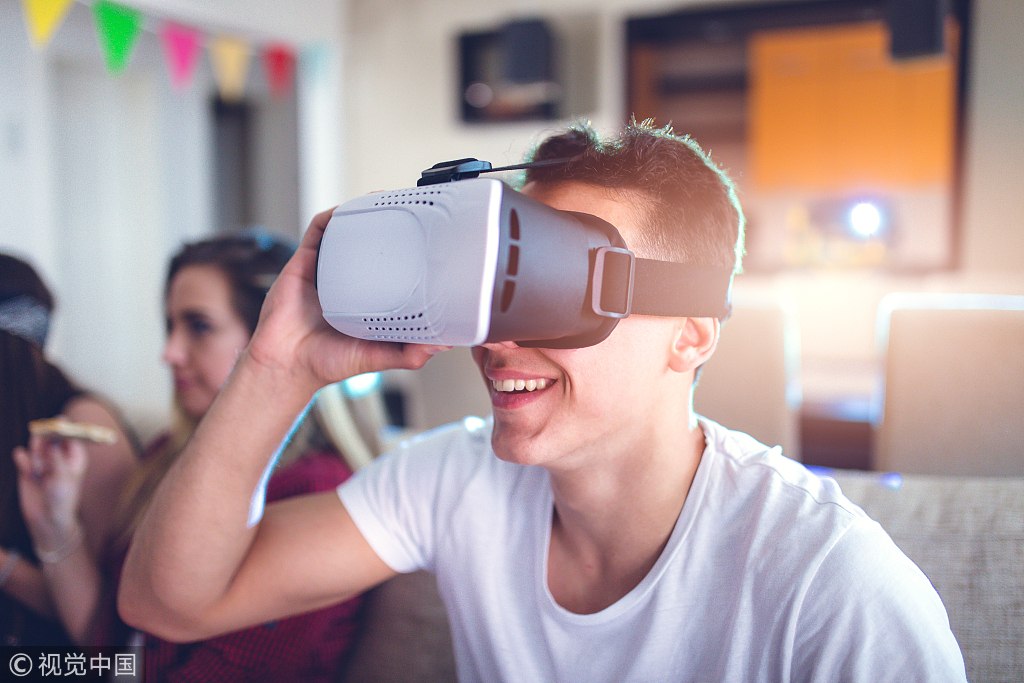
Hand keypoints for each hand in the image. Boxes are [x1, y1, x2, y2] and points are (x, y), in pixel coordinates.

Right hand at [12, 433, 87, 547]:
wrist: (48, 520)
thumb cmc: (63, 499)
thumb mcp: (63, 478)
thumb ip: (57, 459)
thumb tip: (53, 441)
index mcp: (74, 457)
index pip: (71, 437)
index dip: (66, 428)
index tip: (59, 420)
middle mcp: (58, 457)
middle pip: (51, 438)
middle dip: (46, 436)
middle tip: (42, 433)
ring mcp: (43, 463)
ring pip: (36, 447)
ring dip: (35, 450)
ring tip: (36, 462)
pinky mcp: (28, 471)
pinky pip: (23, 459)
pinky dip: (22, 459)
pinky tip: (24, 464)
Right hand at [247, 207, 449, 393]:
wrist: (287, 364)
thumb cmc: (328, 362)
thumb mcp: (378, 357)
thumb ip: (409, 353)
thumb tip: (442, 346)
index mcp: (365, 301)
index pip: (392, 271)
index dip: (409, 256)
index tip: (429, 244)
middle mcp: (346, 282)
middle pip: (369, 247)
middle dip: (387, 228)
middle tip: (410, 212)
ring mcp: (325, 270)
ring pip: (346, 234)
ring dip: (362, 215)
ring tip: (384, 201)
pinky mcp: (304, 263)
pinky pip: (318, 231)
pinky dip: (333, 217)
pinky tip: (348, 209)